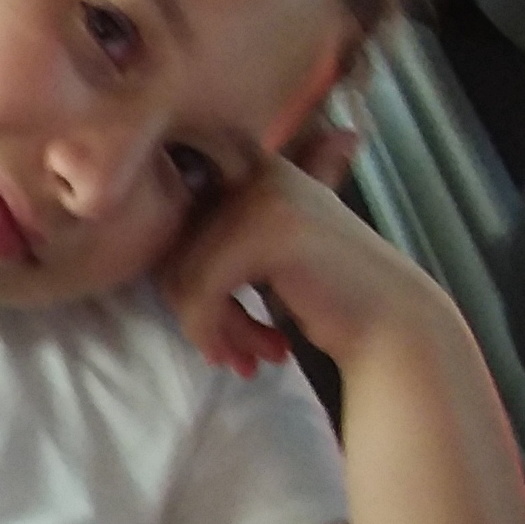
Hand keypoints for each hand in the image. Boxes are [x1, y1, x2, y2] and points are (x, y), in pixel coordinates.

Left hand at [151, 128, 447, 377]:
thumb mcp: (263, 254)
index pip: (176, 222)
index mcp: (253, 166)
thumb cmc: (326, 298)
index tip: (218, 323)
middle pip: (175, 249)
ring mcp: (265, 196)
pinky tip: (260, 355)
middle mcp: (258, 169)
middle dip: (200, 311)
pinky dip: (216, 333)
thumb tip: (128, 240)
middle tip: (237, 353)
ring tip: (250, 357)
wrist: (396, 327)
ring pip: (184, 274)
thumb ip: (212, 237)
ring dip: (213, 330)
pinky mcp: (269, 232)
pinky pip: (202, 290)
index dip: (185, 278)